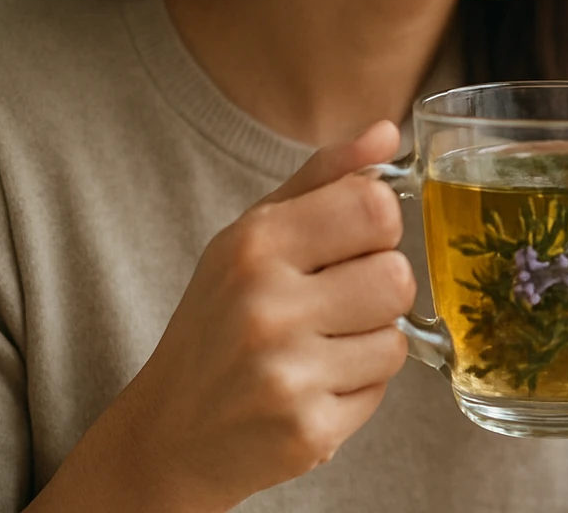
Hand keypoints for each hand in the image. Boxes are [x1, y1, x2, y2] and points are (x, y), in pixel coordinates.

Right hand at [40, 123, 415, 511]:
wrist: (169, 435)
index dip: (377, 228)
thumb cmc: (221, 320)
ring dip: (371, 343)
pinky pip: (381, 390)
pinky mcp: (307, 431)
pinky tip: (312, 388)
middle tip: (335, 305)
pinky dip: (357, 389)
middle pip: (397, 277)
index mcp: (255, 245)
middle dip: (379, 291)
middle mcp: (266, 306)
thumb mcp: (255, 236)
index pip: (375, 207)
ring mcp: (285, 373)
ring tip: (320, 349)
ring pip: (398, 338)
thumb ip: (325, 178)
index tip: (350, 246)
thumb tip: (387, 132)